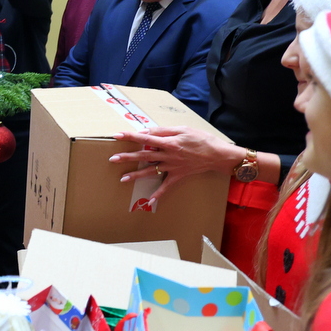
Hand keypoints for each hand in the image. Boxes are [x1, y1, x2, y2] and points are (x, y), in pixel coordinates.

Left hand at [109, 126, 238, 202]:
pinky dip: (159, 194)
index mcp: (169, 142)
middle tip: (112, 159)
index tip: (117, 135)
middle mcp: (168, 156)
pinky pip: (167, 186)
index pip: (145, 139)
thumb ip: (164, 131)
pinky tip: (149, 201)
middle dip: (127, 157)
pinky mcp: (178, 175)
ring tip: (122, 178)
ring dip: (136, 175)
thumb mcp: (183, 129)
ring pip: (151, 171)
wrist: (218, 155)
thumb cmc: (202, 139)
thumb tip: (147, 132)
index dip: (130, 136)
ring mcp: (172, 167)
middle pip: (144, 156)